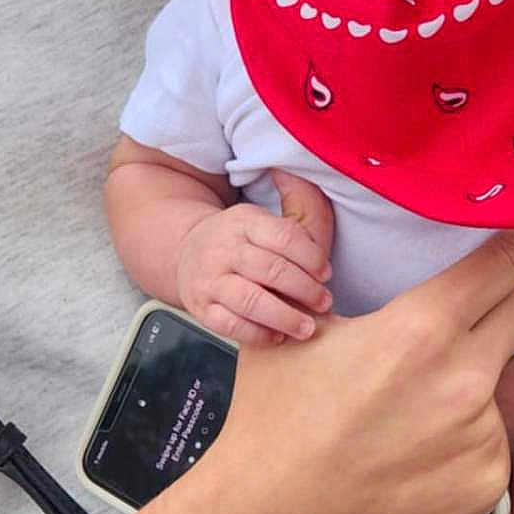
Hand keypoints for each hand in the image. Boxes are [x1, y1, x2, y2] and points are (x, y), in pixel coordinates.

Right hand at [115, 212, 513, 513]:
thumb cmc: (273, 416)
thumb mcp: (295, 325)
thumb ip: (317, 248)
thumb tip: (301, 182)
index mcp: (419, 330)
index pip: (503, 265)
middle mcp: (463, 381)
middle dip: (490, 313)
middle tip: (440, 337)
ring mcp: (481, 438)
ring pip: (499, 381)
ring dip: (469, 385)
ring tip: (406, 415)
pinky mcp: (486, 485)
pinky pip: (493, 440)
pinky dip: (465, 441)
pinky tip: (414, 457)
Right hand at [174, 172, 332, 343]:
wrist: (186, 252)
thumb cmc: (242, 241)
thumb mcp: (264, 217)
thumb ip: (296, 206)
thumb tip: (301, 177)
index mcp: (244, 221)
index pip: (284, 237)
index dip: (312, 257)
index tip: (326, 273)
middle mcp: (224, 248)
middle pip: (271, 270)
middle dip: (305, 290)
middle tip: (325, 302)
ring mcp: (210, 280)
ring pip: (251, 301)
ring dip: (285, 317)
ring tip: (307, 327)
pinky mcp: (201, 308)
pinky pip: (231, 326)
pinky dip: (258, 334)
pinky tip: (278, 336)